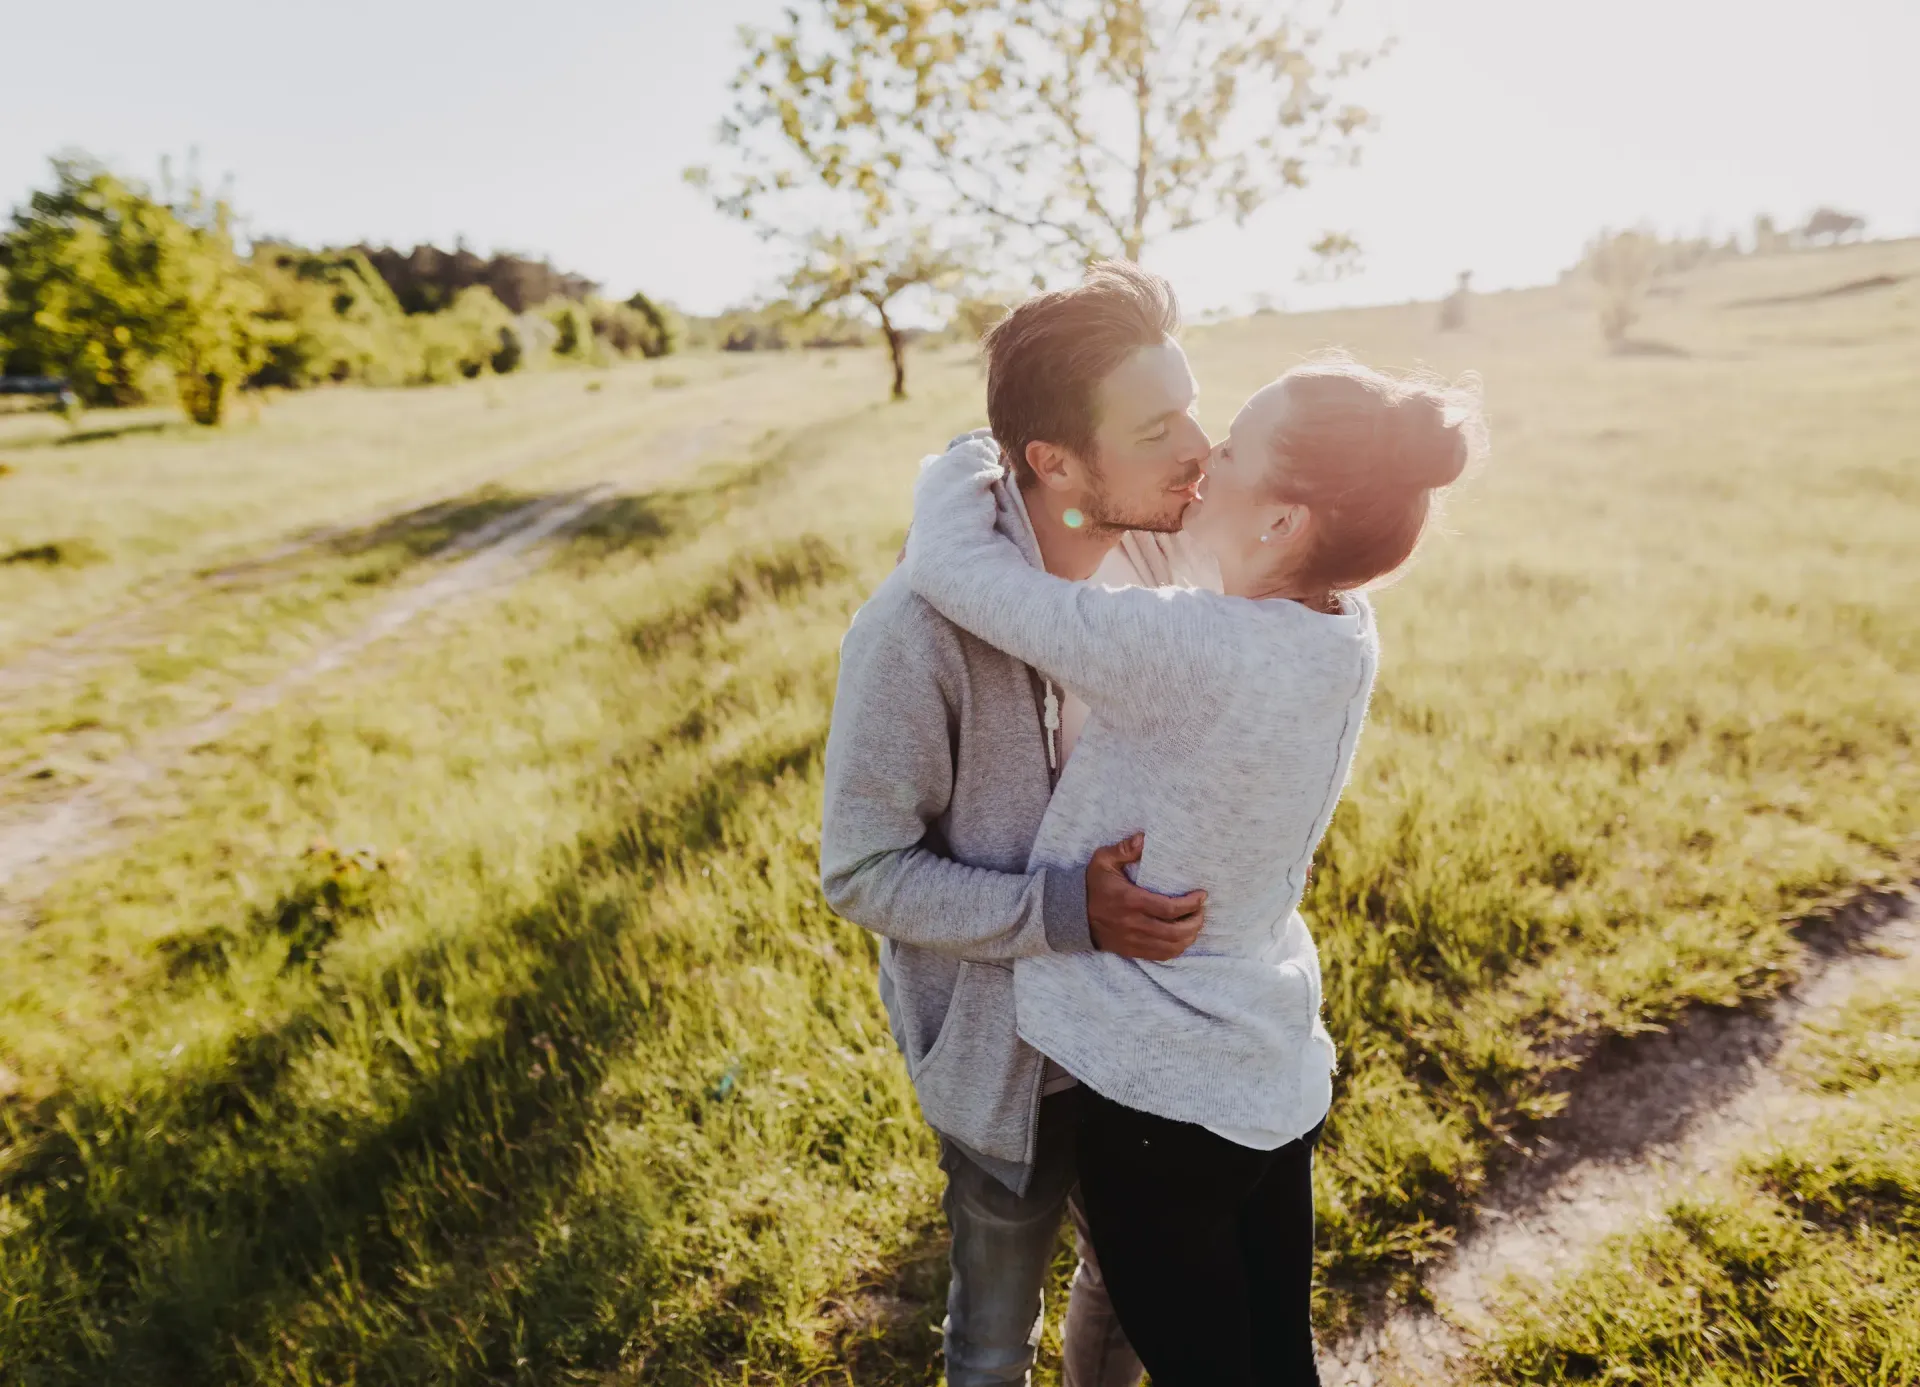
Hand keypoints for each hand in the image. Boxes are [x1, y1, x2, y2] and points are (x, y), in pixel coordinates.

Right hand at [1085, 834, 1204, 960]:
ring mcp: (1133, 940)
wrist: (1072, 914)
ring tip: (1195, 924)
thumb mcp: (1103, 861)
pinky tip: (1182, 938)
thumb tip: (1144, 838)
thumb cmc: (1093, 885)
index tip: (1202, 895)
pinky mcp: (1132, 950)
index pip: (1170, 909)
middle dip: (1195, 922)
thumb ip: (1124, 849)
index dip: (1191, 904)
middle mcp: (1134, 924)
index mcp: (1131, 901)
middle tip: (1201, 911)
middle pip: (1175, 932)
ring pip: (1171, 947)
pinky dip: (1176, 949)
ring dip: (1189, 937)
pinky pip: (1160, 956)